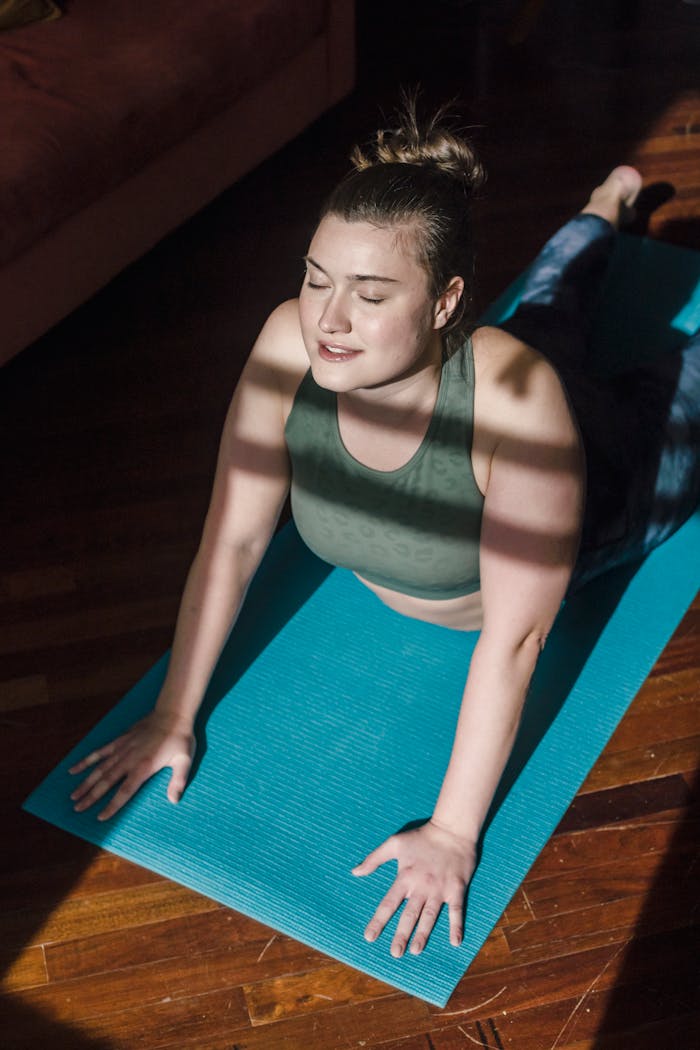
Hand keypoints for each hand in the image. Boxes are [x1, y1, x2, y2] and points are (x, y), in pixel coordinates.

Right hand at [68, 711, 195, 820]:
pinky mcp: (119, 740)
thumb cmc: (179, 738)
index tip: (100, 818)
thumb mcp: (184, 760)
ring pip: (99, 769)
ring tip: (73, 796)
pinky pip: (99, 752)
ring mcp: (122, 749)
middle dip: (91, 797)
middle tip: (77, 809)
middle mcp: (129, 760)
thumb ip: (179, 781)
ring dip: (86, 783)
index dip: (112, 805)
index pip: (124, 791)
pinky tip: (73, 769)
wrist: (172, 713)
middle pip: (106, 782)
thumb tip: (174, 800)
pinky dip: (86, 761)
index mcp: (143, 767)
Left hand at [351, 819, 476, 956]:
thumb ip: (374, 859)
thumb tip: (355, 872)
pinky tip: (455, 942)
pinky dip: (456, 926)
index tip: (370, 937)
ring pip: (430, 916)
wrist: (451, 829)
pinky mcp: (456, 888)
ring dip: (423, 934)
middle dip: (401, 934)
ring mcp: (439, 888)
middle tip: (394, 953)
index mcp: (405, 876)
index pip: (389, 903)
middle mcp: (421, 886)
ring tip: (416, 951)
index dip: (379, 921)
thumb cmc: (421, 837)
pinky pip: (457, 910)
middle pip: (409, 914)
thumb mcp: (395, 844)